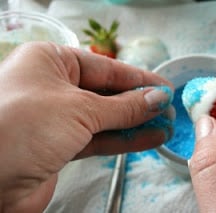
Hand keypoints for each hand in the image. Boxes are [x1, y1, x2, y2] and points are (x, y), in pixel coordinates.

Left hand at [0, 42, 174, 211]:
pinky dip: (125, 139)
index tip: (164, 87)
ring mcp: (56, 118)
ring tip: (165, 125)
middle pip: (107, 93)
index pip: (105, 67)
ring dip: (137, 123)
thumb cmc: (19, 127)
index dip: (138, 79)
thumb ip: (122, 106)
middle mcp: (52, 87)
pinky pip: (99, 138)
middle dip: (140, 103)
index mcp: (50, 62)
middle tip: (168, 109)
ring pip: (106, 118)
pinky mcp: (60, 146)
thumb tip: (157, 99)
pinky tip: (149, 138)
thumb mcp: (80, 109)